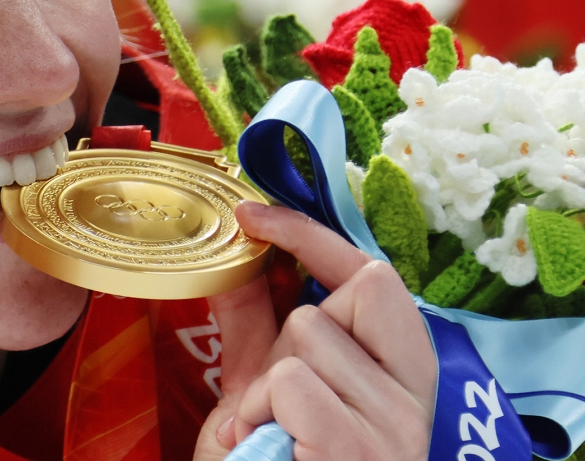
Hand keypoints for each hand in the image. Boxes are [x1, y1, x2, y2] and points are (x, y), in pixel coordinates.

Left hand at [193, 202, 435, 460]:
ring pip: (308, 334)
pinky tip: (267, 447)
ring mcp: (397, 423)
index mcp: (402, 376)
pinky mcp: (361, 446)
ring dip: (265, 384)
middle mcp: (417, 396)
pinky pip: (291, 378)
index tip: (254, 215)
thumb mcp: (264, 391)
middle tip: (283, 391)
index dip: (312, 234)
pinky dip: (259, 409)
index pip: (374, 276)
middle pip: (350, 291)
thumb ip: (256, 325)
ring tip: (272, 433)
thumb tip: (234, 257)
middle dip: (297, 330)